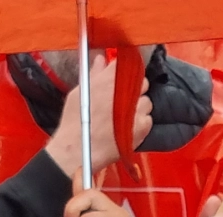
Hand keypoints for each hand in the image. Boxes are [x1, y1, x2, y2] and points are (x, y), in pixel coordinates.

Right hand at [45, 54, 152, 180]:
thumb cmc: (74, 123)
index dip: (124, 71)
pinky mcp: (143, 125)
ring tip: (122, 118)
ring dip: (137, 107)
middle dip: (133, 89)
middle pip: (142, 82)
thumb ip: (94, 74)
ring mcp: (137, 108)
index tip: (119, 77)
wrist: (77, 150)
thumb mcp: (79, 94)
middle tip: (120, 101)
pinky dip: (139, 122)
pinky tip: (125, 128)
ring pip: (146, 101)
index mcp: (110, 78)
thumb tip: (102, 59)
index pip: (126, 64)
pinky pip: (147, 119)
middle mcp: (127, 90)